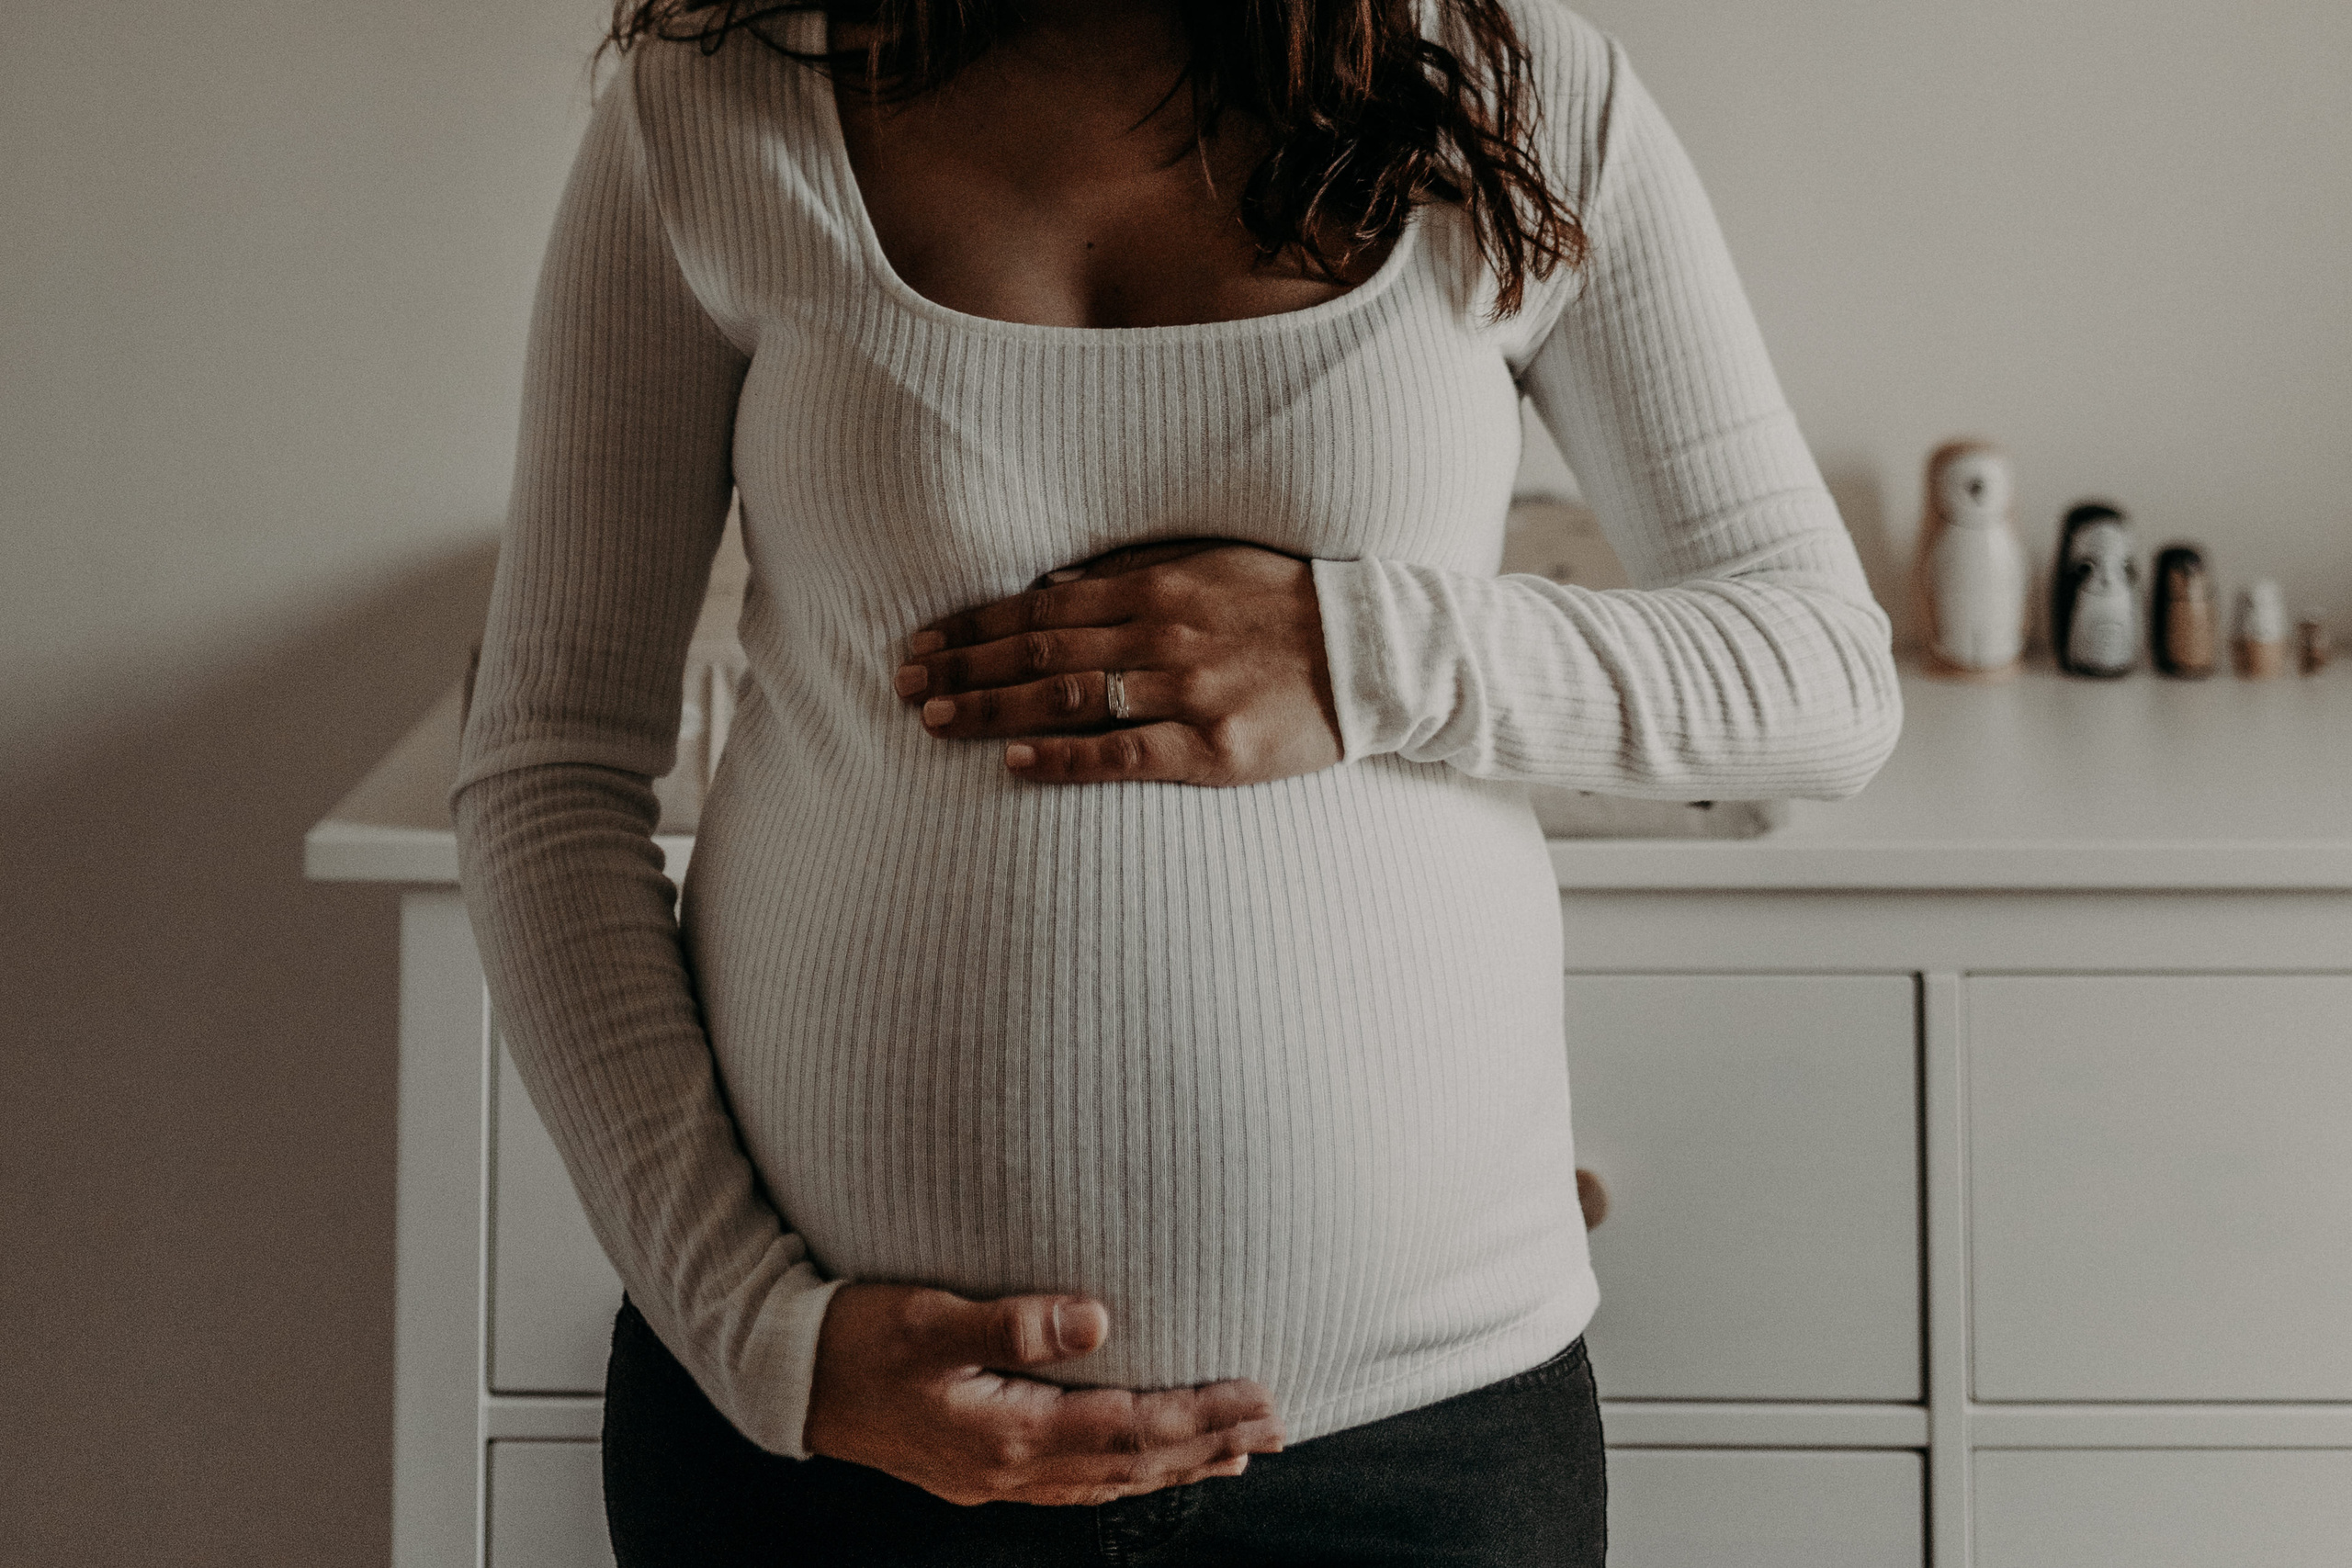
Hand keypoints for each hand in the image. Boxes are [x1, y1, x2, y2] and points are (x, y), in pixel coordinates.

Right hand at [803, 1282, 1284, 1506]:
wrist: (785, 1381)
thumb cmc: (852, 1336)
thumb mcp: (927, 1316)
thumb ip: (1011, 1320)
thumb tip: (1099, 1316)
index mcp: (1005, 1433)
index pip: (1129, 1428)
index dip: (1200, 1415)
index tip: (1259, 1396)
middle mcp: (1009, 1469)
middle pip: (1132, 1463)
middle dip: (1208, 1444)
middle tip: (1276, 1427)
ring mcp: (995, 1479)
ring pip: (1109, 1480)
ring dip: (1177, 1464)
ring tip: (1238, 1453)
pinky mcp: (981, 1471)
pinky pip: (1075, 1483)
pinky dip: (1124, 1473)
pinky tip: (1145, 1463)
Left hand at [893, 540, 1343, 785]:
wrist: (1372, 655)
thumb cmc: (1286, 607)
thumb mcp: (1209, 564)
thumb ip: (1131, 573)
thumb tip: (1052, 584)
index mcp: (1156, 586)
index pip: (1040, 606)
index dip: (974, 626)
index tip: (922, 645)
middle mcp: (1161, 632)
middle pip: (1038, 650)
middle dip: (963, 668)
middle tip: (903, 688)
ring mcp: (1186, 691)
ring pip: (1067, 698)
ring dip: (993, 708)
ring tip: (935, 722)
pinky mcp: (1213, 748)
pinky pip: (1124, 754)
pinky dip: (1065, 756)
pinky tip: (1016, 760)